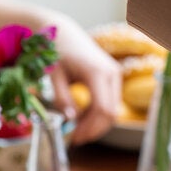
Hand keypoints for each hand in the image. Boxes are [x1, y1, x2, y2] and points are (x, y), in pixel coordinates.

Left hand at [45, 18, 120, 144]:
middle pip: (110, 113)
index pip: (102, 110)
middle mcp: (112, 73)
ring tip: (75, 128)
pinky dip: (97, 113)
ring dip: (95, 123)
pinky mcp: (112, 77)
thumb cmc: (56, 51)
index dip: (90, 128)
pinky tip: (81, 117)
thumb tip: (70, 119)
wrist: (64, 32)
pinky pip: (109, 101)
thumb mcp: (55, 75)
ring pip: (112, 109)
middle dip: (93, 129)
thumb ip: (62, 98)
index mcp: (97, 72)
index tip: (73, 138)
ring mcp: (115, 74)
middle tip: (74, 139)